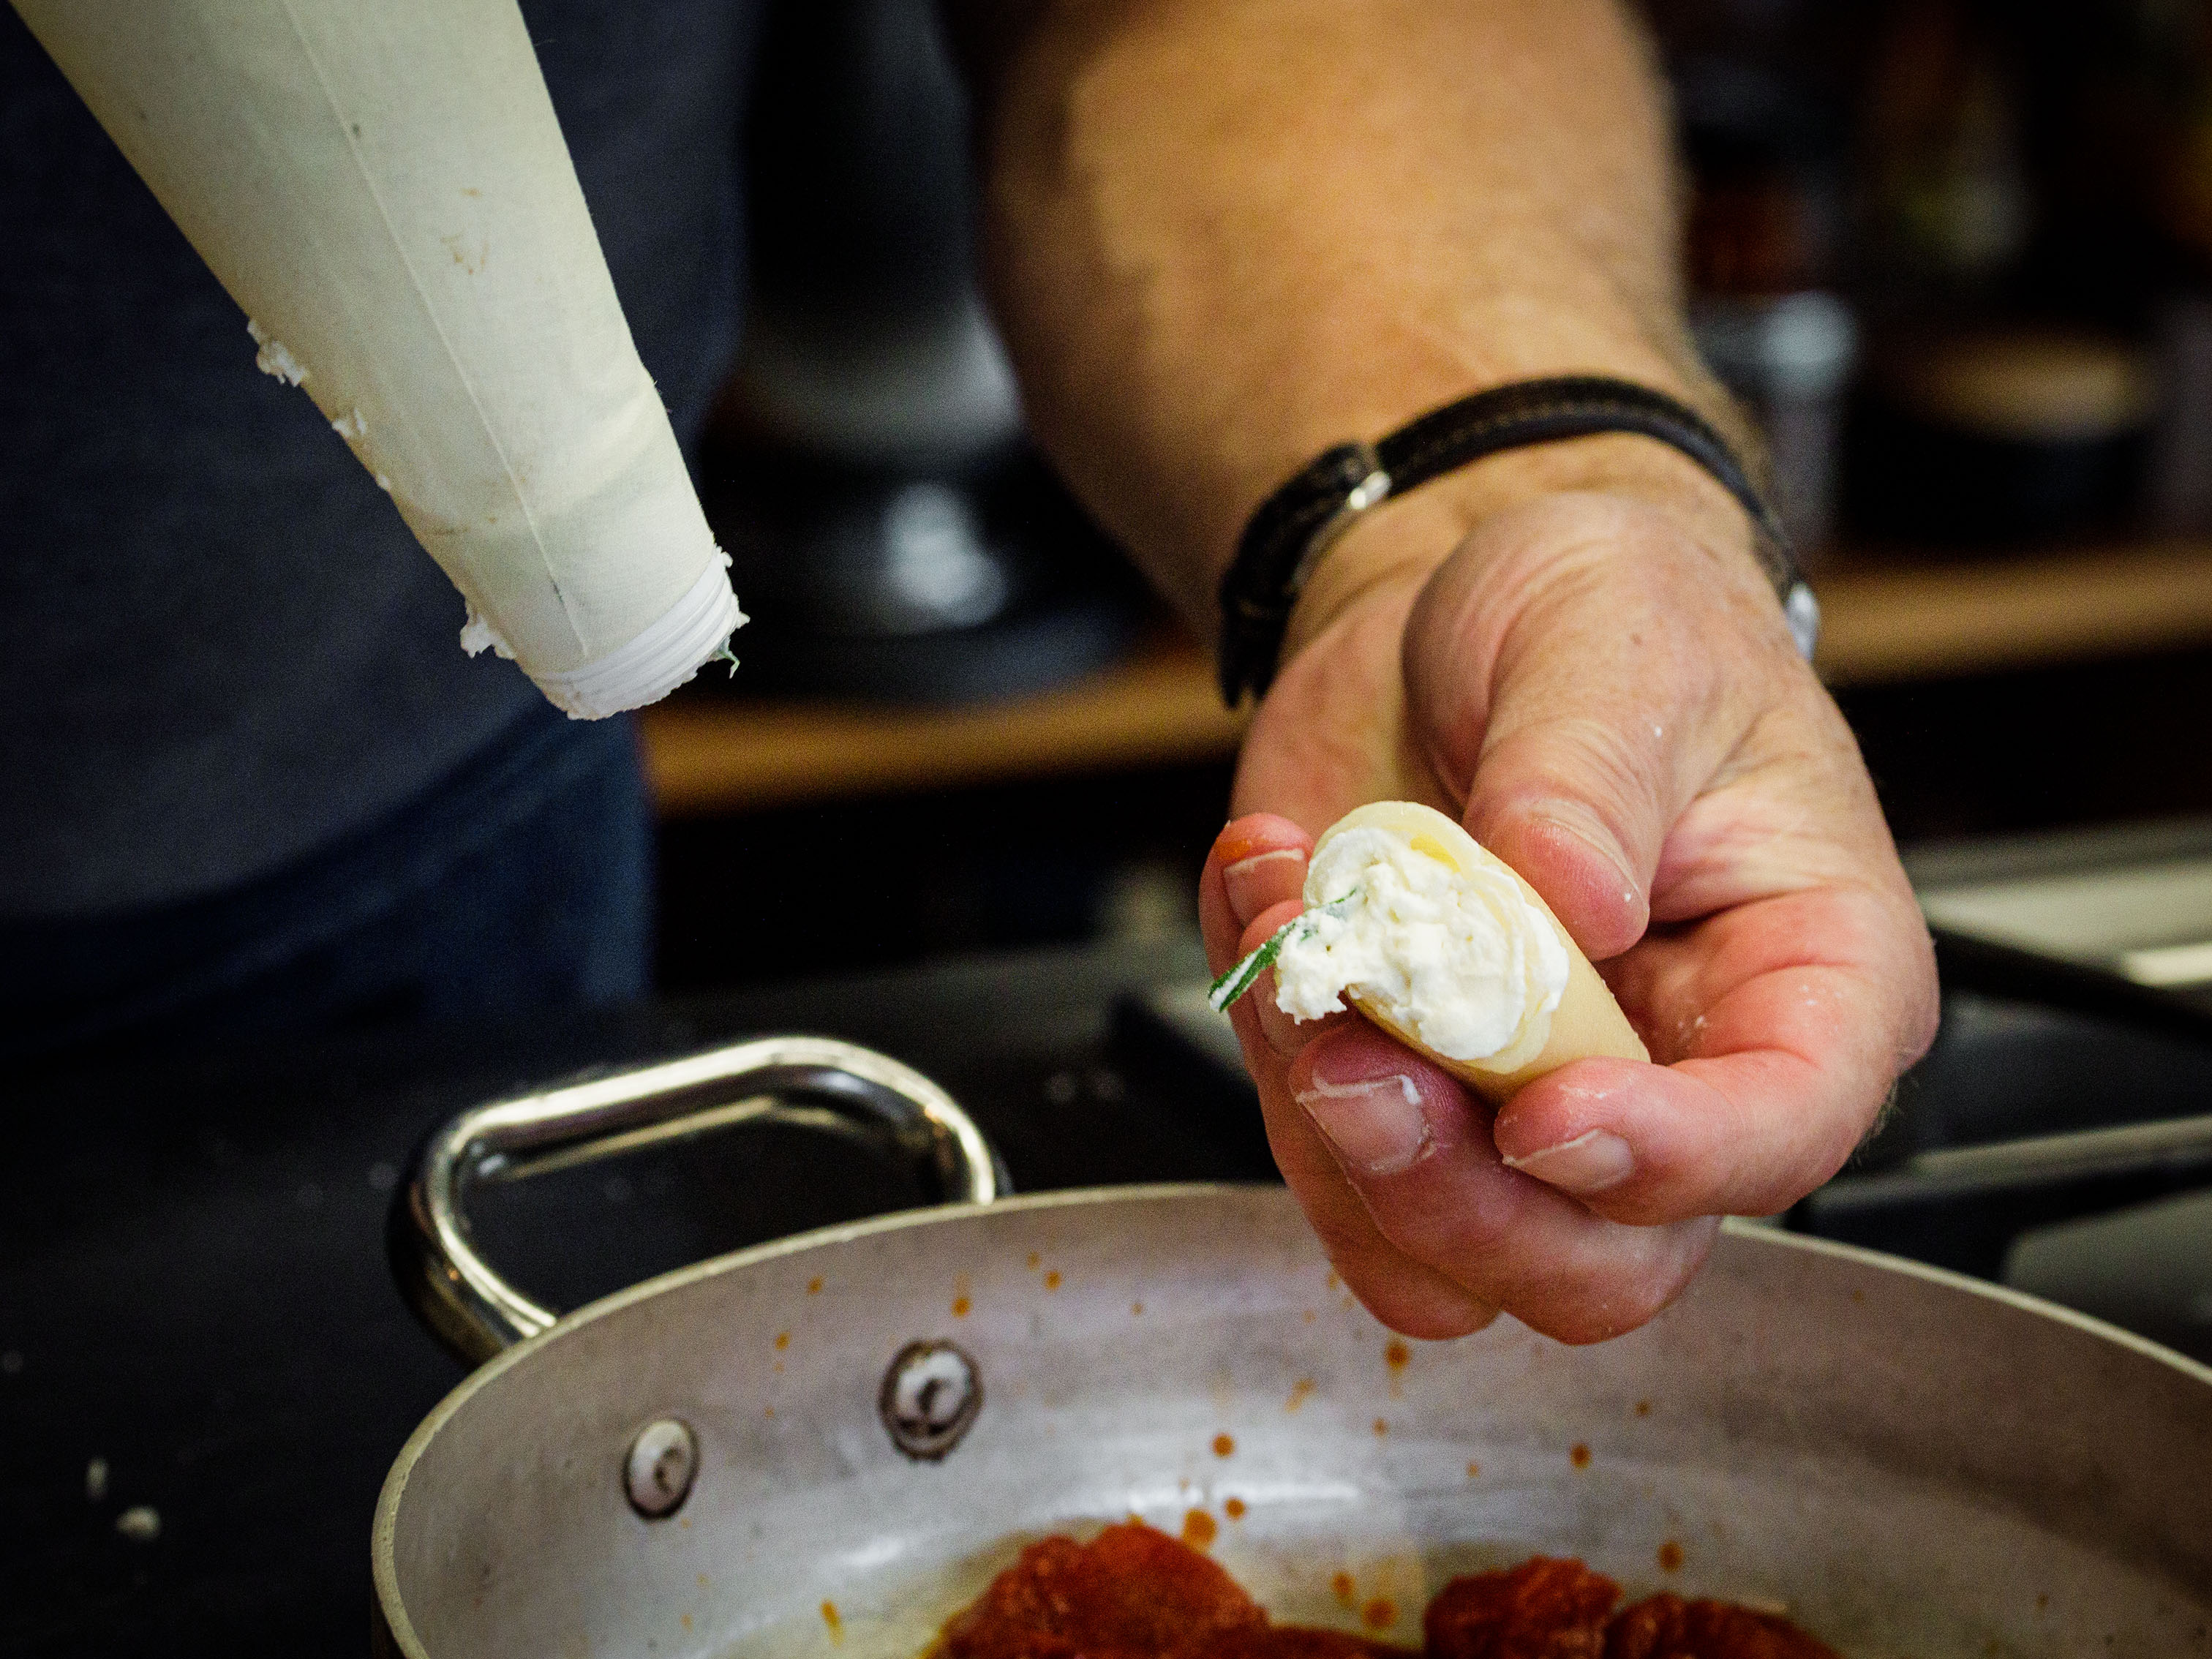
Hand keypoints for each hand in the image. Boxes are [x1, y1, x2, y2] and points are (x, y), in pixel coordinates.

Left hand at [1200, 485, 1938, 1344]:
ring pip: (1440, 1255)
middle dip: (1457, 1193)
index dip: (1667, 1159)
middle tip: (1352, 1053)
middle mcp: (1676, 1076)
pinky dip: (1261, 1048)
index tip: (1542, 1110)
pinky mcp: (1402, 1087)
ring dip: (1328, 1128)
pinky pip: (1319, 1159)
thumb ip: (1592, 774)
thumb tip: (1573, 903)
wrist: (1458, 615)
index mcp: (1807, 977)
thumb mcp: (1617, 636)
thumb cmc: (1606, 613)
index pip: (1779, 1133)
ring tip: (1285, 922)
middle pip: (1597, 1263)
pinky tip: (1260, 896)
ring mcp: (1526, 1101)